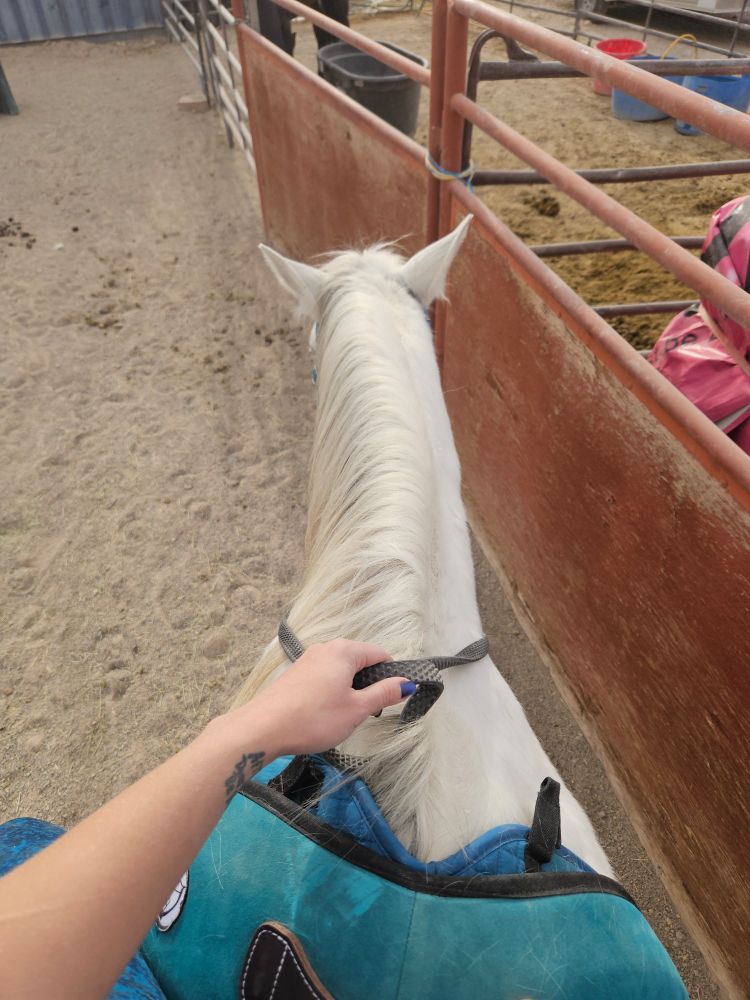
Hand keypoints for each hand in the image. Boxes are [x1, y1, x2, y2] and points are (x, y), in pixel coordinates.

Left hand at [218, 639, 412, 757]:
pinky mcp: (296, 673)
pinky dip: (333, 691)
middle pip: (360, 661)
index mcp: (344, 651)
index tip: (392, 699)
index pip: (380, 654)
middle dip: (369, 684)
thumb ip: (384, 693)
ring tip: (344, 716)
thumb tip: (406, 683)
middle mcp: (326, 648)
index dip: (392, 676)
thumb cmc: (313, 718)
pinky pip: (325, 676)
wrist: (263, 728)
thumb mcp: (356, 709)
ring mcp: (308, 659)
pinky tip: (325, 714)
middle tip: (367, 713)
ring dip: (351, 690)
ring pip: (342, 670)